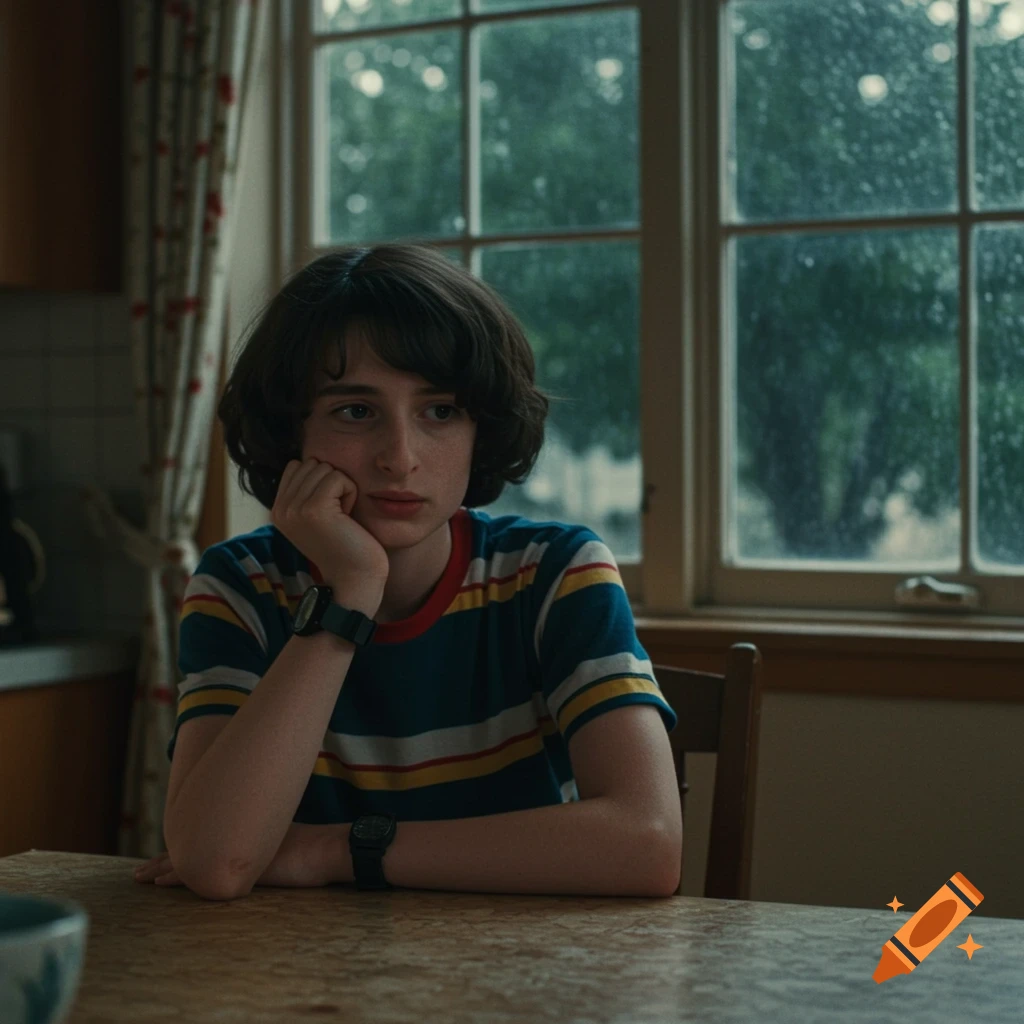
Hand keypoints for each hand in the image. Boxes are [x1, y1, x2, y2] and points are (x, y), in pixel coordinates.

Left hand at [133, 823, 347, 890]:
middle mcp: (232, 838)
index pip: (203, 839)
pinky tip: (161, 884)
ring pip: (188, 858)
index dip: (180, 849)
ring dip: (162, 868)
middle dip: (162, 860)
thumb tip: (256, 856)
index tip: (160, 860)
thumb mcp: (280, 843)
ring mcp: (232, 850)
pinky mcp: (233, 866)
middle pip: (189, 848)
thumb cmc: (312, 849)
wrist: (326, 849)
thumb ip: (261, 846)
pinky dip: (177, 877)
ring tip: (139, 878)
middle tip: (138, 873)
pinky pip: (198, 872)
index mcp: (240, 833)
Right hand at [272, 458, 389, 592]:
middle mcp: (280, 509)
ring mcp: (294, 509)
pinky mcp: (313, 509)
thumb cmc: (346, 545)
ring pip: (325, 468)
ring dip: (342, 489)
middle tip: (337, 516)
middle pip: (312, 464)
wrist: (354, 579)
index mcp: (278, 510)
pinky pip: (339, 477)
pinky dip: (351, 493)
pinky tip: (347, 518)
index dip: (321, 481)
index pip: (297, 466)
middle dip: (332, 484)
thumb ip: (307, 490)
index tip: (329, 511)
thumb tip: (312, 460)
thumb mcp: (318, 515)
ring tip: (341, 518)